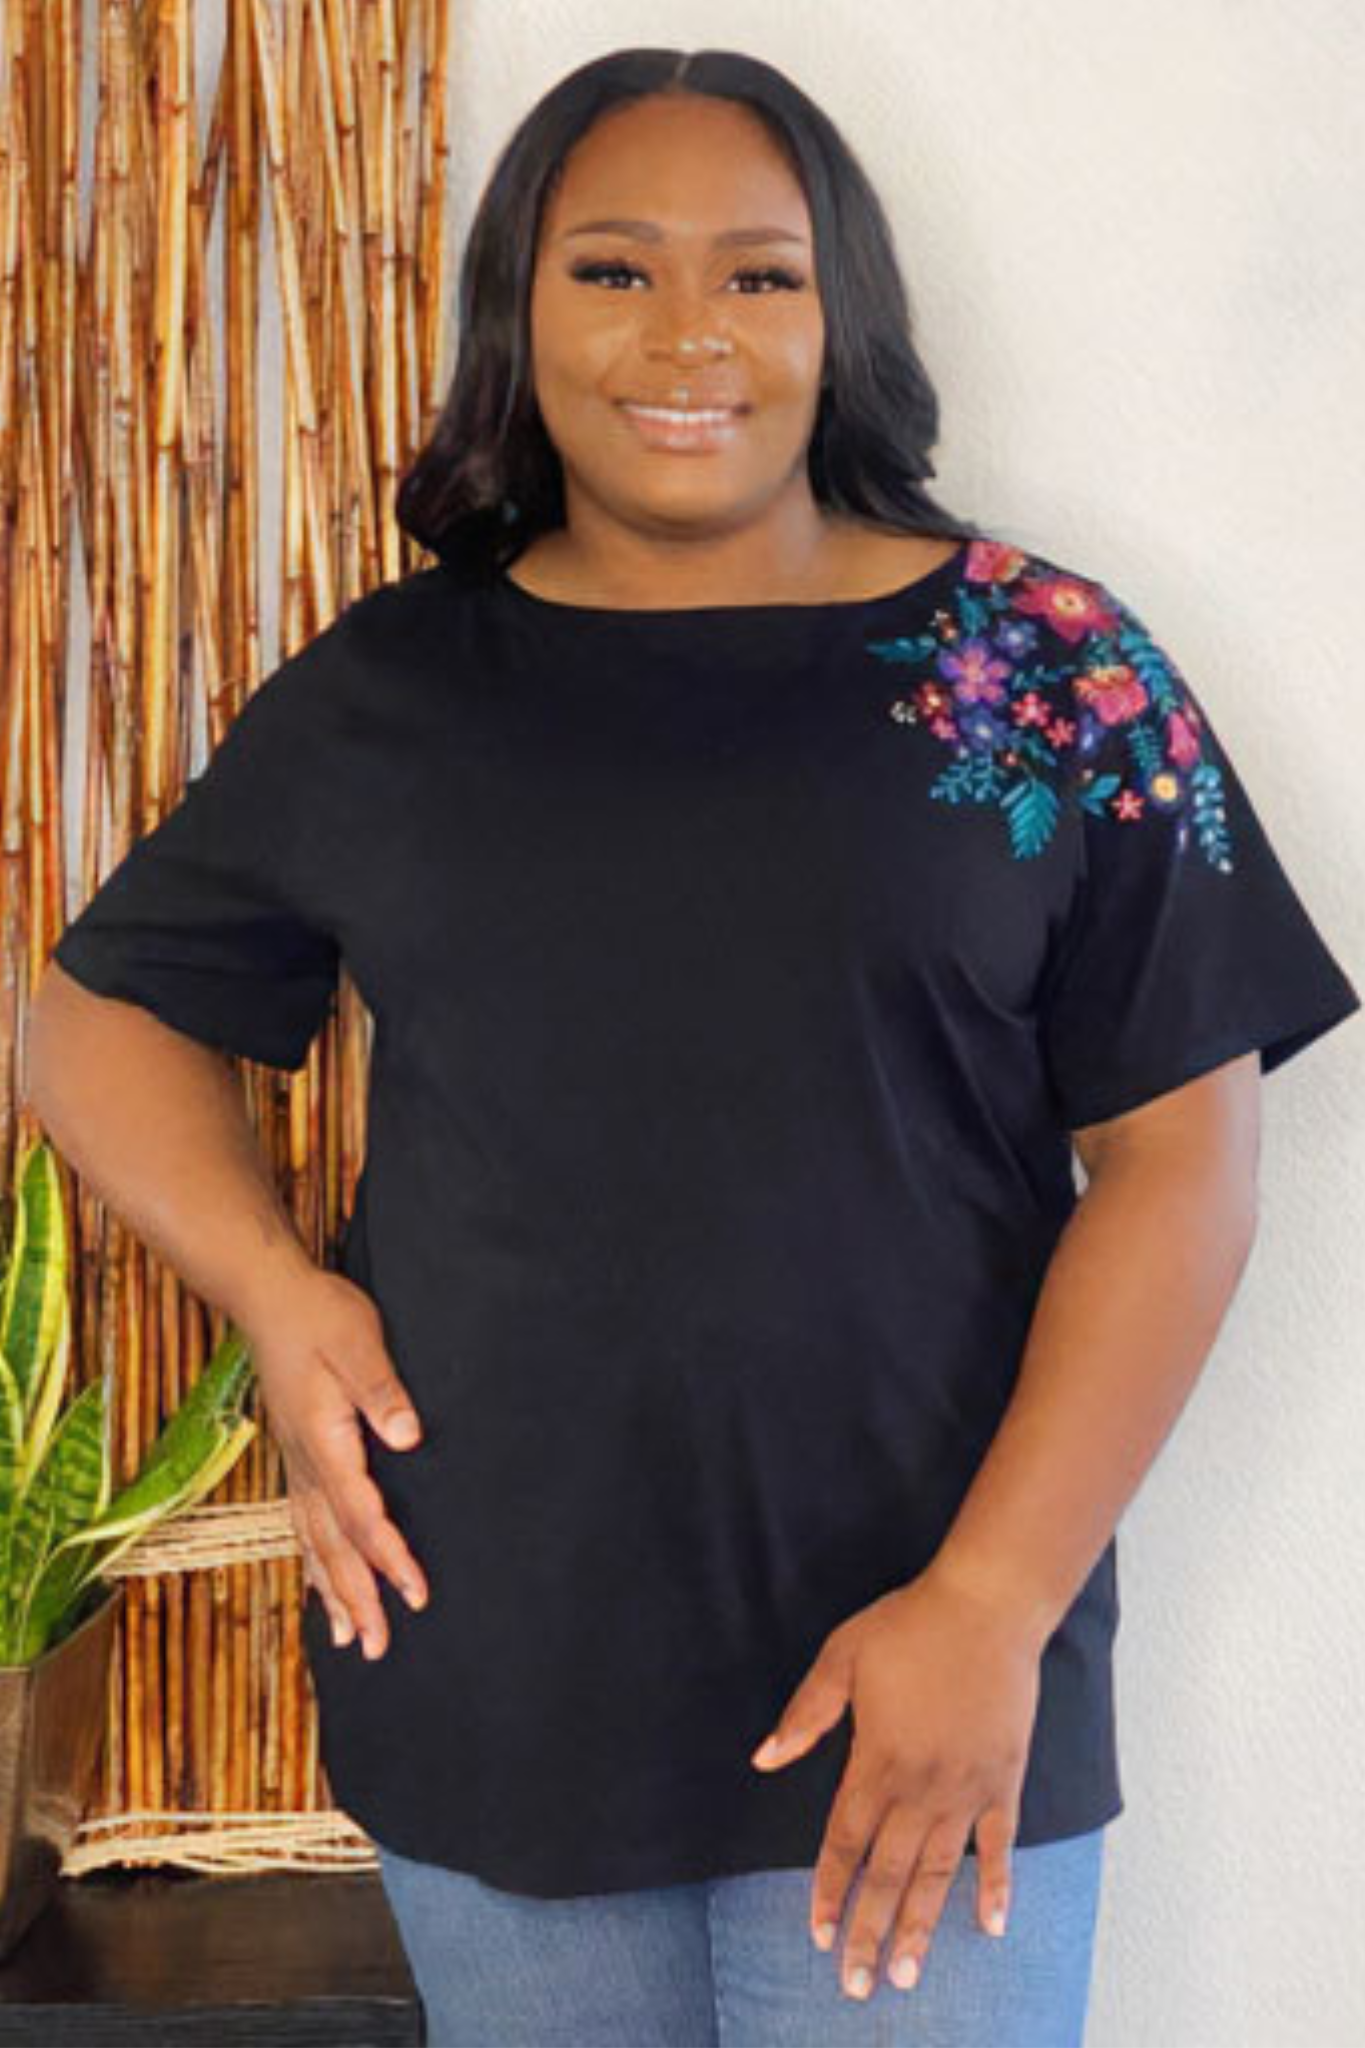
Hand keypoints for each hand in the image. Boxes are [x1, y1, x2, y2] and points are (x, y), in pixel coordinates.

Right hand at [242, 1267, 429, 1659]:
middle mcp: (305, 1463)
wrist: (268, 1297)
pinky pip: (302, 1524)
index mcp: (324, 1441)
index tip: (417, 1593)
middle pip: (332, 1544)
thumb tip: (407, 1438)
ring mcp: (296, 1462)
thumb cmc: (319, 1315)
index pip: (361, 1515)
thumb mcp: (358, 1342)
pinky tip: (321, 1585)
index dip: (389, 1558)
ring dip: (334, 1591)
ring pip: (313, 1541)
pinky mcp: (295, 1456)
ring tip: (351, 1639)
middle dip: (358, 1598)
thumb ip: (382, 1391)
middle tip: (380, 1648)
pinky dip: (313, 1562)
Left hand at [749, 1566, 1045, 2001]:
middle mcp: (921, 1788)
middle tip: (857, 1987)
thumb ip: (805, 1715)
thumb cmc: (908, 1626)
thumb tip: (764, 1759)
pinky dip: (995, 1887)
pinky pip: (999, 1846)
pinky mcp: (1004, 1780)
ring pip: (938, 1873)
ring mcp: (966, 1789)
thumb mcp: (842, 1658)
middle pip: (889, 1873)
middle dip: (869, 1931)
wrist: (986, 1608)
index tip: (817, 1935)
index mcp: (877, 1761)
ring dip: (921, 1926)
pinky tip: (990, 1927)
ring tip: (906, 1974)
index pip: (845, 1842)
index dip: (830, 1890)